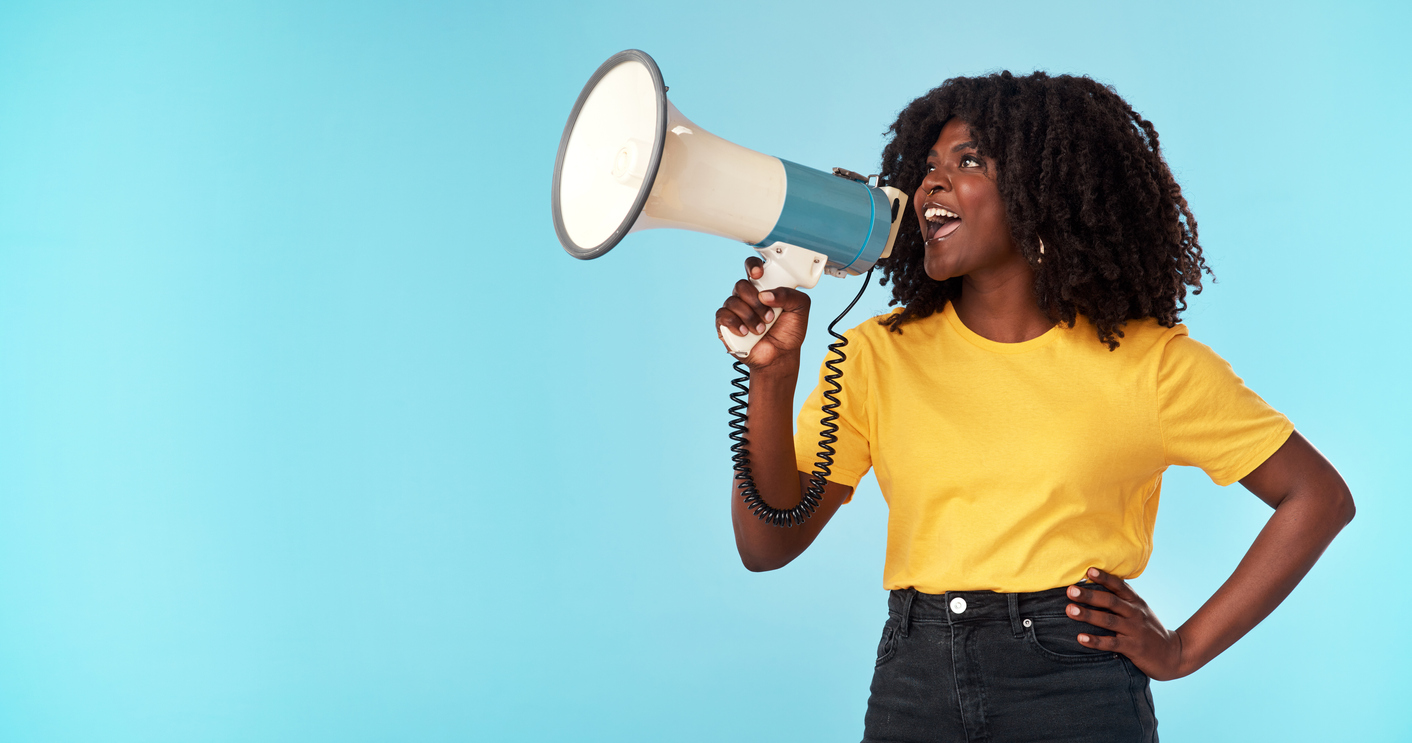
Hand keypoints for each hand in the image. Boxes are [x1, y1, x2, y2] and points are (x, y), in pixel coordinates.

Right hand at [714, 257, 809, 368]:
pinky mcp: (725, 325)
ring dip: (750, 317)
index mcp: (763, 288)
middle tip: (769, 317)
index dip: (752, 266)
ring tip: (761, 330)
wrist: (780, 356)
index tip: (758, 274)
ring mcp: (735, 310)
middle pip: (741, 285)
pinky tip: (746, 332)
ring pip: (733, 301)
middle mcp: (747, 297)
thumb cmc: (789, 332)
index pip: (752, 267)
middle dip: (756, 302)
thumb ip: (790, 294)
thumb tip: (765, 294)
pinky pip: (723, 315)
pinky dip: (736, 324)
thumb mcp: (800, 308)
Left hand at [1066, 567, 1187, 680]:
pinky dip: (1095, 641)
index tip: (1089, 570)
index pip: (1119, 586)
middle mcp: (1135, 613)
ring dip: (1088, 615)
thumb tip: (1094, 585)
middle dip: (1089, 595)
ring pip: (1109, 620)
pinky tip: (1080, 638)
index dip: (1104, 578)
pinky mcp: (1134, 648)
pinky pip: (1112, 643)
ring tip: (1070, 610)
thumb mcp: (1140, 610)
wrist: (1174, 654)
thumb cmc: (1148, 629)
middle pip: (1111, 601)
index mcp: (1136, 602)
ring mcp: (1135, 630)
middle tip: (1070, 590)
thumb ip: (1121, 599)